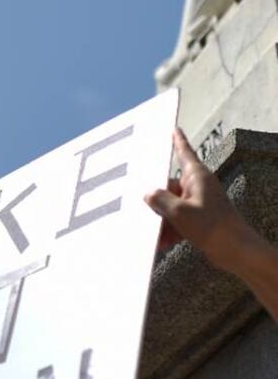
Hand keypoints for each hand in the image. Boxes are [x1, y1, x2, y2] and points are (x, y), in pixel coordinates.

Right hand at [144, 128, 256, 273]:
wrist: (235, 250)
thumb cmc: (212, 227)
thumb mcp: (178, 212)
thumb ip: (159, 200)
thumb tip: (148, 194)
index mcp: (196, 176)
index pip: (184, 152)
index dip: (177, 140)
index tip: (173, 128)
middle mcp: (198, 186)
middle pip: (168, 187)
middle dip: (156, 203)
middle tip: (144, 214)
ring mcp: (199, 202)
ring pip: (171, 206)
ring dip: (162, 221)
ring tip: (157, 237)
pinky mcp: (200, 218)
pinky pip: (178, 219)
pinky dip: (170, 230)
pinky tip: (164, 243)